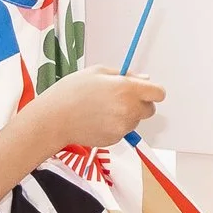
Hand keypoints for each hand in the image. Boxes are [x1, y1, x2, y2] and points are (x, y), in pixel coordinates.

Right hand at [30, 67, 164, 149]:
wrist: (53, 119)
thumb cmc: (72, 91)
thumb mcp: (98, 72)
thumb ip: (126, 75)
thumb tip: (145, 79)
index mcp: (127, 89)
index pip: (158, 93)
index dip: (152, 91)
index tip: (144, 90)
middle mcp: (129, 110)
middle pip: (150, 109)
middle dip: (139, 104)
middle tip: (119, 99)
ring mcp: (123, 127)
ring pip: (135, 121)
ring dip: (126, 115)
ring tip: (102, 109)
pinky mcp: (115, 140)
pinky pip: (123, 131)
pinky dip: (115, 126)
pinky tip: (97, 120)